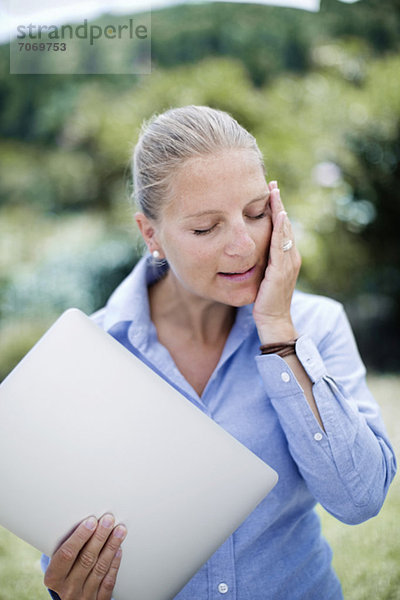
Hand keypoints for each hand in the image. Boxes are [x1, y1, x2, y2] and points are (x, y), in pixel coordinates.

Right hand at [44, 514, 126, 599]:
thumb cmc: (63, 574)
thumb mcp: (57, 565)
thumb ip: (66, 548)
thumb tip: (83, 520)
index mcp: (54, 577)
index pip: (66, 554)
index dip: (79, 536)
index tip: (91, 521)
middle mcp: (68, 589)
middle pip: (86, 559)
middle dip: (99, 536)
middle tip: (108, 520)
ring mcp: (84, 597)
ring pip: (100, 568)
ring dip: (111, 546)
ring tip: (119, 530)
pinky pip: (109, 581)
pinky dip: (115, 563)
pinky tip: (119, 549)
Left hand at [252, 181, 300, 343]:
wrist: (273, 321)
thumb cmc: (265, 301)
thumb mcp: (260, 277)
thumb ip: (258, 262)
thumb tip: (244, 250)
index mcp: (285, 257)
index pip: (280, 228)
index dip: (275, 210)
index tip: (268, 191)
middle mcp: (290, 257)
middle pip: (284, 224)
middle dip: (278, 204)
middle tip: (271, 183)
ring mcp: (289, 263)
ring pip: (284, 231)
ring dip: (280, 210)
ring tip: (274, 192)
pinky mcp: (283, 270)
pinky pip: (281, 245)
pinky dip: (281, 229)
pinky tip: (279, 215)